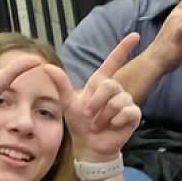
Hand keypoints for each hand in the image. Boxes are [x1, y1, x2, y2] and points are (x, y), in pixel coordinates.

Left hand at [53, 32, 142, 162]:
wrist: (91, 145)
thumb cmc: (80, 124)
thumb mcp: (67, 103)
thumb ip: (61, 84)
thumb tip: (46, 66)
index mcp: (100, 83)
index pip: (113, 61)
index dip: (123, 48)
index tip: (135, 35)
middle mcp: (115, 90)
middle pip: (110, 85)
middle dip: (97, 102)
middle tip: (90, 115)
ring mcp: (126, 102)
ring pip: (118, 100)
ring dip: (104, 115)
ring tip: (100, 124)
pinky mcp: (133, 115)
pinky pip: (127, 112)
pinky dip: (116, 121)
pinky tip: (113, 126)